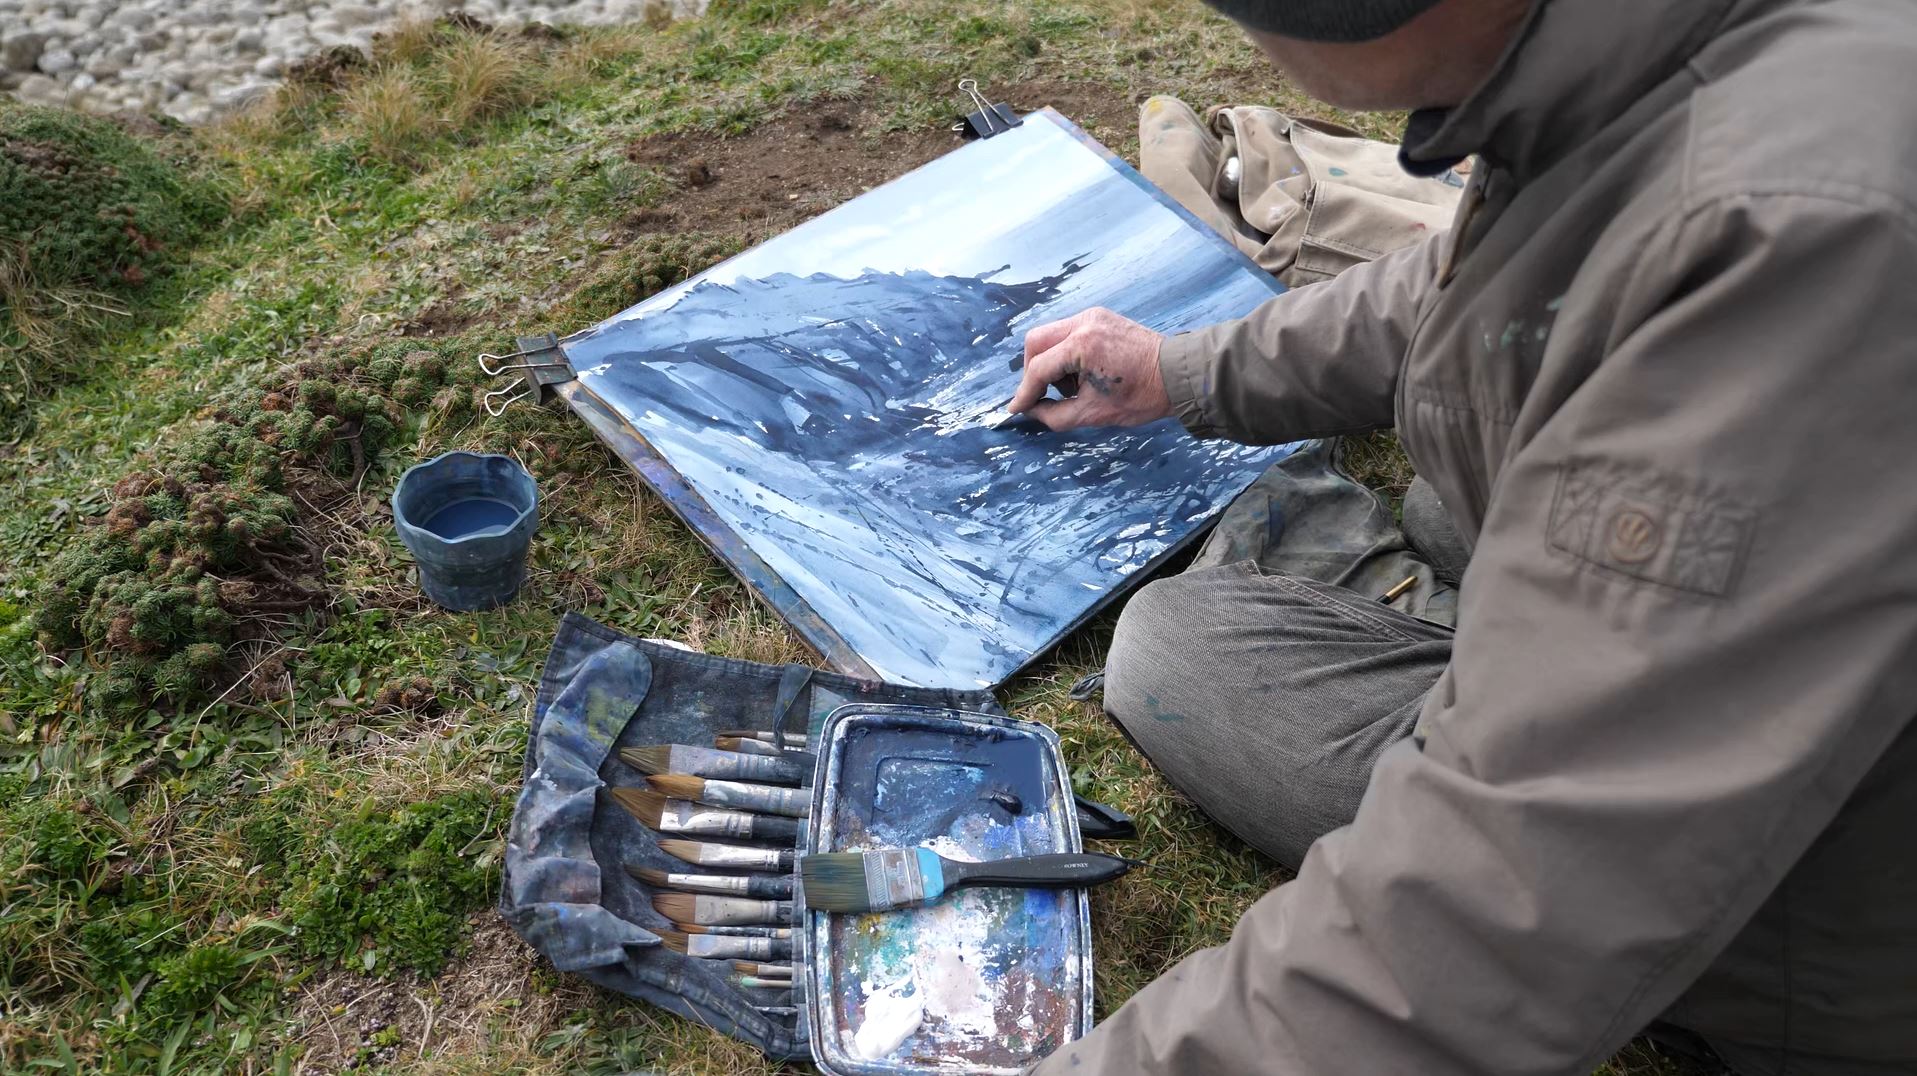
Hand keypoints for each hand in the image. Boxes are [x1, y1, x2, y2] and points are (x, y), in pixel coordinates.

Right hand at [1008, 308, 1171, 430]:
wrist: (1178, 375)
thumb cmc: (1143, 395)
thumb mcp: (1094, 414)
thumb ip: (1055, 415)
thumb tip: (1032, 411)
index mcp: (1083, 345)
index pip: (1039, 369)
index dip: (1025, 392)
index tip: (1016, 409)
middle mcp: (1084, 323)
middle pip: (1036, 342)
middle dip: (1034, 371)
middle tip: (1042, 395)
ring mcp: (1093, 316)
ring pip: (1051, 335)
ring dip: (1051, 362)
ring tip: (1073, 387)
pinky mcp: (1101, 317)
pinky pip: (1069, 332)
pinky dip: (1066, 353)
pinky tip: (1082, 373)